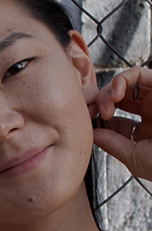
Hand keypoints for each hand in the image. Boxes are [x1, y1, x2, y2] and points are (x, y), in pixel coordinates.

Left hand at [89, 67, 151, 181]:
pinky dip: (122, 79)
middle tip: (91, 113)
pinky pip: (140, 73)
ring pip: (125, 84)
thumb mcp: (134, 157)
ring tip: (106, 106)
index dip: (97, 120)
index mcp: (145, 131)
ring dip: (108, 92)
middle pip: (117, 99)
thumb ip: (112, 143)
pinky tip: (115, 94)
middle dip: (99, 103)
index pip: (114, 120)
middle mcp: (151, 113)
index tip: (86, 124)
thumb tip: (91, 134)